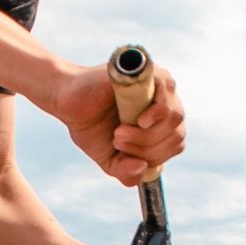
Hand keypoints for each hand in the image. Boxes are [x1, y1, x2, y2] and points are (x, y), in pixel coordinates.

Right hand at [39, 59, 184, 187]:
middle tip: (117, 141)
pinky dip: (158, 112)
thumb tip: (141, 168)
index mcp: (161, 124)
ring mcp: (159, 86)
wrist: (69, 102)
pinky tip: (142, 120)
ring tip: (119, 133)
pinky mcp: (148, 71)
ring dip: (146, 135)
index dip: (153, 156)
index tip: (123, 153)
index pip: (174, 145)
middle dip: (147, 148)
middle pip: (176, 134)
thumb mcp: (110, 160)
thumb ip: (127, 173)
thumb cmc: (91, 127)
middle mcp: (165, 103)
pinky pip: (168, 92)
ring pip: (174, 118)